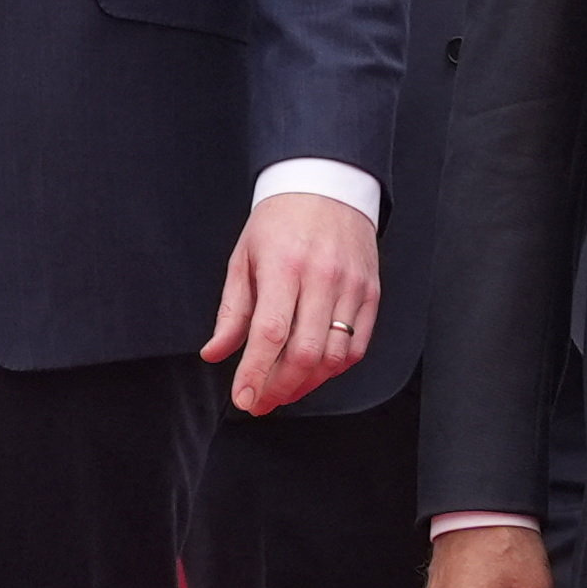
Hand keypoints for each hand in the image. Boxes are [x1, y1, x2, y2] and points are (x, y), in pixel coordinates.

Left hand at [200, 192, 378, 413]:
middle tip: (260, 402)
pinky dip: (334, 369)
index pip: (270, 333)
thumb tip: (215, 354)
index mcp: (283, 266)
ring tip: (283, 390)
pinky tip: (313, 372)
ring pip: (334, 357)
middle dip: (279, 388)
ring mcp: (352, 287)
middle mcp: (322, 277)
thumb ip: (231, 311)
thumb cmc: (280, 221)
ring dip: (306, 384)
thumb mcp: (244, 258)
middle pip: (305, 353)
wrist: (326, 186)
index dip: (256, 373)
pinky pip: (357, 347)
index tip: (244, 399)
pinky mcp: (371, 294)